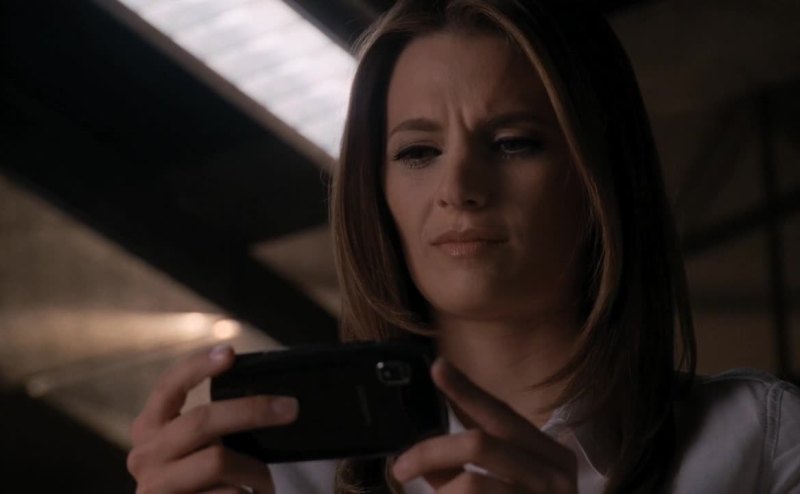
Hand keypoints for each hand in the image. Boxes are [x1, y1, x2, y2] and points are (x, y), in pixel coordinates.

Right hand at [127, 345, 298, 493]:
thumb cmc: (196, 481)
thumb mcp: (193, 448)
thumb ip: (210, 425)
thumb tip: (267, 400)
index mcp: (150, 428)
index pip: (168, 386)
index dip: (197, 366)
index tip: (229, 353)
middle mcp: (145, 455)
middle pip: (202, 421)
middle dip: (252, 410)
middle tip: (290, 409)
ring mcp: (157, 486)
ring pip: (219, 461)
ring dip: (255, 471)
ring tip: (265, 482)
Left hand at [391, 359, 577, 492]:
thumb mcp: (507, 484)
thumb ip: (468, 462)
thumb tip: (423, 445)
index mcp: (550, 455)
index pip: (500, 414)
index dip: (466, 390)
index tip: (436, 368)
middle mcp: (553, 476)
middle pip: (477, 443)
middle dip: (430, 451)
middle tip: (402, 465)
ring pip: (468, 484)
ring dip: (440, 491)